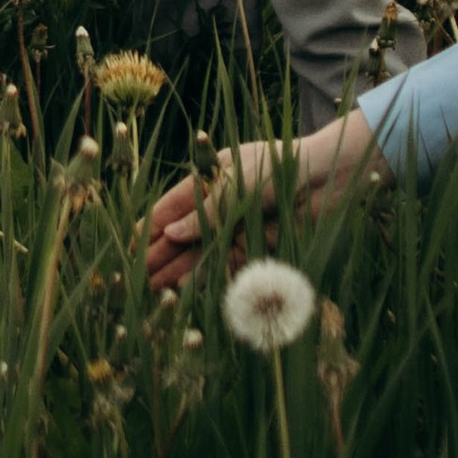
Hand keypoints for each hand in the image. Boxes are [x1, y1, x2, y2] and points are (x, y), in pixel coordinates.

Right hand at [142, 111, 387, 295]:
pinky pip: (223, 266)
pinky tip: (184, 291)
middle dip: (160, 255)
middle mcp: (220, 204)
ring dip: (178, 270)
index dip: (152, 225)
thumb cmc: (280, 167)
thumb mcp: (237, 184)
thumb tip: (172, 234)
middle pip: (184, 234)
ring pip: (200, 253)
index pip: (173, 205)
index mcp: (211, 176)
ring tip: (152, 291)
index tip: (130, 245)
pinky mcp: (254, 247)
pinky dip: (204, 278)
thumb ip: (206, 212)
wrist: (327, 178)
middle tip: (135, 278)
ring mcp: (236, 227)